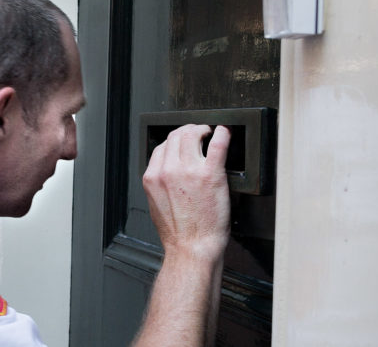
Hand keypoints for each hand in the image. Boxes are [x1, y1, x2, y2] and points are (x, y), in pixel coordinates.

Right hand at [142, 124, 230, 259]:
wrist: (192, 248)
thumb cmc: (178, 234)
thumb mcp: (156, 205)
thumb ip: (160, 184)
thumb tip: (168, 173)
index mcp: (153, 178)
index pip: (161, 146)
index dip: (174, 141)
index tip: (183, 142)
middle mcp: (168, 171)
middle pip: (176, 136)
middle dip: (188, 130)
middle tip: (198, 133)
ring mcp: (189, 171)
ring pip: (192, 134)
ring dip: (202, 129)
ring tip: (210, 132)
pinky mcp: (211, 174)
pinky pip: (218, 144)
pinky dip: (222, 133)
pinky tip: (225, 132)